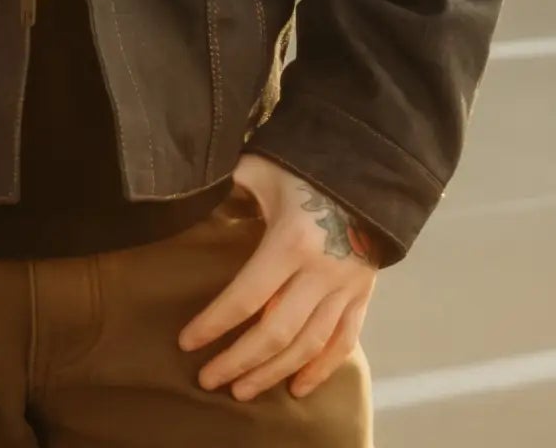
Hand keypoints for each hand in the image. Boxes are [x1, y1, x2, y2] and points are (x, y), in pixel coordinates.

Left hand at [177, 154, 379, 400]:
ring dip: (273, 372)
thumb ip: (229, 184)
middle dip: (238, 361)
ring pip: (308, 345)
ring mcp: (346, 286)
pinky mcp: (363, 293)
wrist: (369, 166)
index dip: (214, 323)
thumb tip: (192, 192)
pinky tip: (297, 388)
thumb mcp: (261, 166)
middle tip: (208, 380)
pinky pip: (344, 341)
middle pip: (275, 332)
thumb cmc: (305, 164)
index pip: (246, 296)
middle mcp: (320, 271)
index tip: (186, 342)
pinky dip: (321, 370)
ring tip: (241, 391)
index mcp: (290, 240)